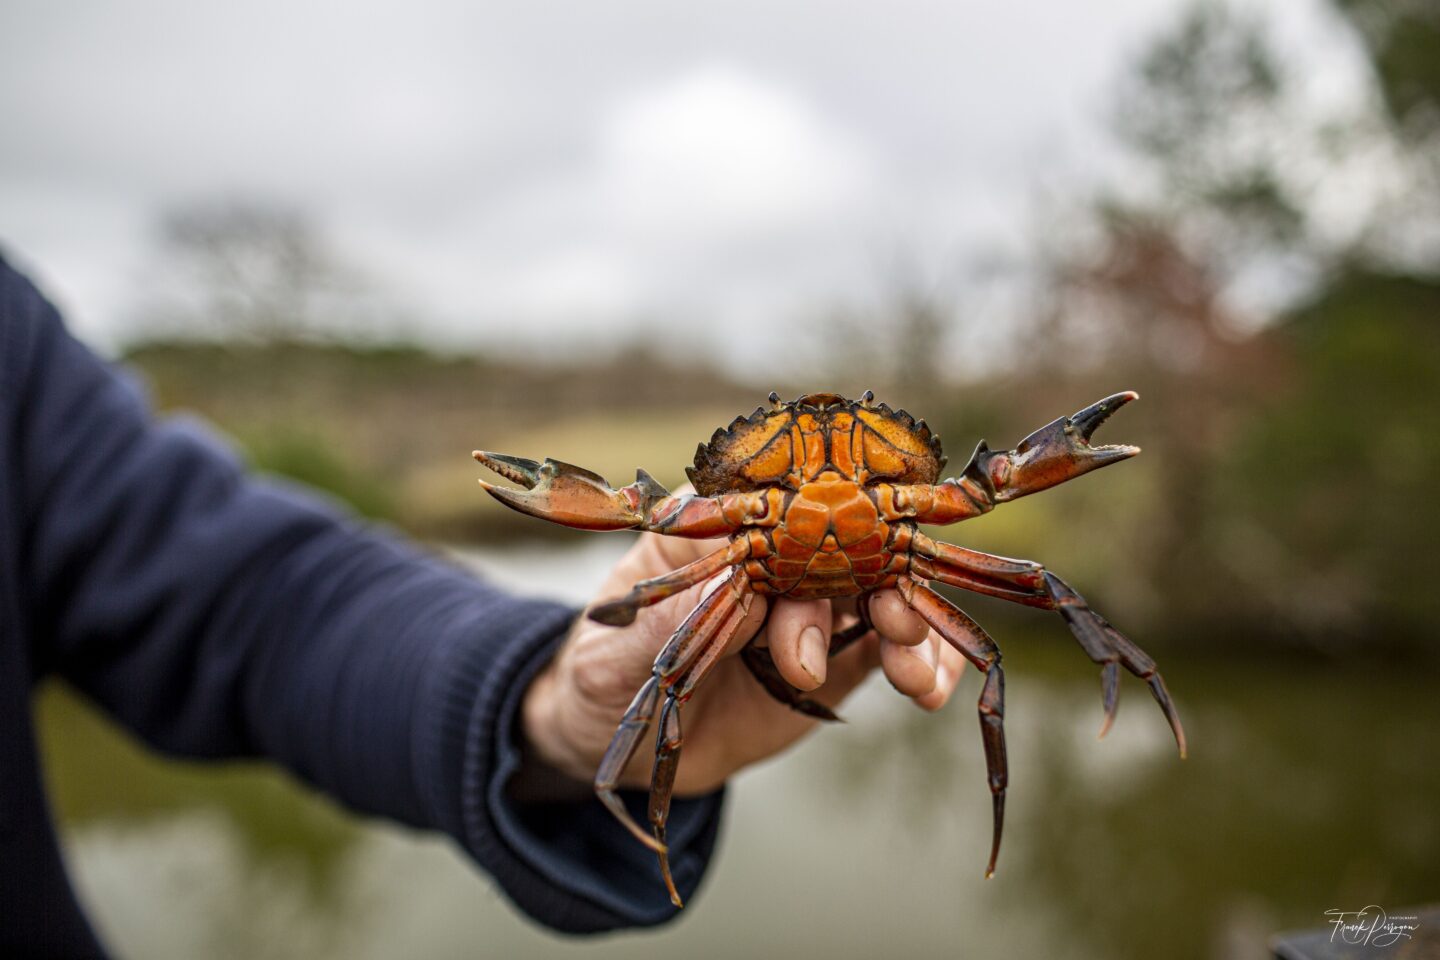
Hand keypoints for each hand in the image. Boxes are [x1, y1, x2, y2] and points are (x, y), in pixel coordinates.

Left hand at [520, 529, 966, 796]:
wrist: (620, 746)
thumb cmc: (604, 675)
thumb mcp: (615, 657)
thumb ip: (663, 625)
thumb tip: (718, 583)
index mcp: (715, 527)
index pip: (774, 497)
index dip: (821, 509)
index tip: (852, 532)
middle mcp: (771, 555)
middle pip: (841, 544)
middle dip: (874, 580)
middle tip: (890, 624)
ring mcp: (809, 604)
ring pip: (878, 592)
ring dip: (907, 623)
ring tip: (913, 672)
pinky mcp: (833, 657)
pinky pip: (887, 649)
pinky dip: (918, 663)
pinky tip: (927, 690)